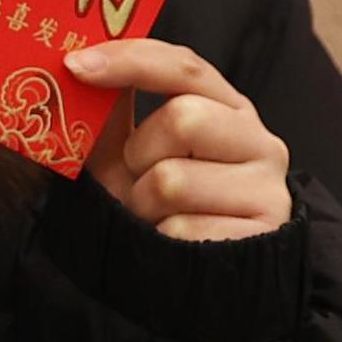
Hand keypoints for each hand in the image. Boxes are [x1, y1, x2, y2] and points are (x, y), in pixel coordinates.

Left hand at [66, 39, 291, 241]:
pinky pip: (181, 229)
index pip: (184, 67)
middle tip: (139, 180)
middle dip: (139, 154)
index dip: (129, 60)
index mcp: (227, 109)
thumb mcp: (132, 155)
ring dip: (143, 204)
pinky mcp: (260, 236)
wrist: (198, 281)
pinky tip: (173, 244)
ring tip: (155, 216)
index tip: (74, 65)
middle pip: (183, 118)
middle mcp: (259, 141)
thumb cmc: (161, 208)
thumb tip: (75, 67)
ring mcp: (268, 189)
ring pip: (173, 180)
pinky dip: (160, 239)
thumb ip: (113, 114)